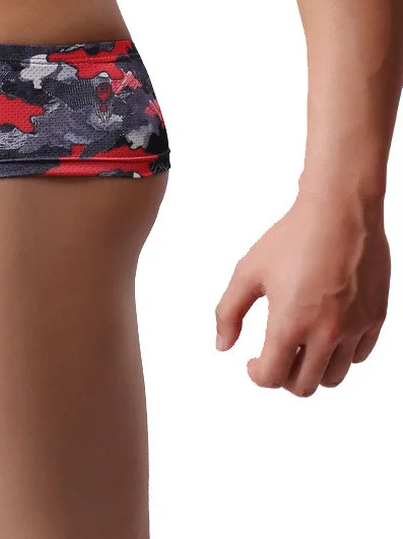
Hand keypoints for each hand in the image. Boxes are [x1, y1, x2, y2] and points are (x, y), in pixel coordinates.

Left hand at [215, 188, 390, 396]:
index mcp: (290, 323)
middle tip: (274, 359)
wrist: (339, 212)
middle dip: (283, 378)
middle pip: (304, 386)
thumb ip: (229, 312)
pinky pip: (358, 356)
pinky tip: (323, 334)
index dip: (257, 375)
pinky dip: (340, 355)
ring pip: (334, 377)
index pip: (273, 377)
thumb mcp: (247, 272)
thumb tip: (223, 344)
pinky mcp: (376, 318)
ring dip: (312, 371)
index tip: (251, 362)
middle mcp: (326, 333)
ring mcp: (355, 328)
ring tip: (299, 348)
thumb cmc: (292, 238)